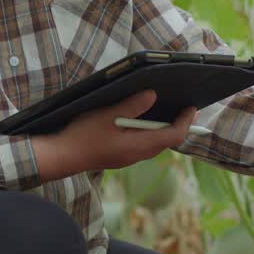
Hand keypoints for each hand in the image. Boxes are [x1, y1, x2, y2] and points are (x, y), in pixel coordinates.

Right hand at [32, 90, 196, 180]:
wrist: (61, 157)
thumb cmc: (83, 136)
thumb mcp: (108, 115)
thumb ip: (132, 106)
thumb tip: (152, 95)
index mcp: (139, 145)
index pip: (173, 136)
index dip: (186, 122)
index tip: (192, 108)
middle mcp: (137, 155)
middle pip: (166, 141)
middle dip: (178, 125)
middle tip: (184, 109)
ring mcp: (128, 158)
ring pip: (154, 144)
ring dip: (163, 130)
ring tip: (167, 113)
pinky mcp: (119, 157)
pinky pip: (142, 146)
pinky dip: (149, 133)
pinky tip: (142, 122)